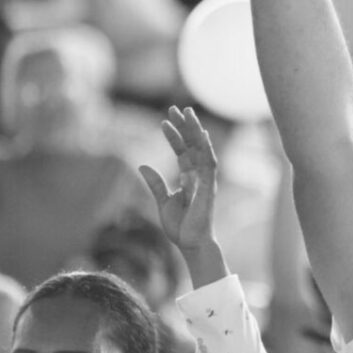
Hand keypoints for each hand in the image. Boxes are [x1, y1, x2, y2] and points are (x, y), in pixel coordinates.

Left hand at [138, 107, 219, 254]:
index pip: (182, 151)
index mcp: (188, 178)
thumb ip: (156, 183)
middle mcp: (198, 176)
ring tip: (187, 113)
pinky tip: (202, 135)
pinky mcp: (209, 187)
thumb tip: (142, 165)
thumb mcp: (163, 201)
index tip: (164, 121)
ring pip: (202, 149)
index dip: (174, 136)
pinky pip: (209, 164)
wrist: (190, 244)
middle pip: (192, 145)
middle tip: (176, 108)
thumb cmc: (180, 227)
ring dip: (195, 130)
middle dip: (185, 126)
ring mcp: (205, 180)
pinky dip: (206, 148)